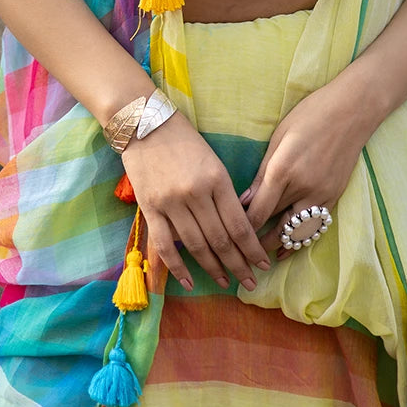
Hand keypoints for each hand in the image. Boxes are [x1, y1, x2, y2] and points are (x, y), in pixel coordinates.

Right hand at [120, 112, 270, 292]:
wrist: (143, 123)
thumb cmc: (183, 139)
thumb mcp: (212, 161)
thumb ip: (223, 193)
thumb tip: (238, 227)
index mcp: (217, 178)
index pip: (239, 224)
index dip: (252, 249)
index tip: (262, 264)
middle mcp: (196, 193)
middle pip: (221, 240)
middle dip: (238, 265)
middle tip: (251, 283)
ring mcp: (171, 202)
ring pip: (196, 246)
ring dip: (213, 269)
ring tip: (226, 283)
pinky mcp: (149, 208)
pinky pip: (165, 246)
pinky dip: (177, 268)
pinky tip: (190, 283)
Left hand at [241, 82, 370, 256]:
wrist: (352, 111)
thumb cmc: (310, 115)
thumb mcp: (278, 138)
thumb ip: (262, 173)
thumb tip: (243, 200)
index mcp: (283, 170)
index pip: (258, 212)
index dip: (242, 229)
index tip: (229, 238)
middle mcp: (303, 188)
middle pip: (275, 226)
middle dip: (257, 243)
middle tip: (240, 253)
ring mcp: (322, 195)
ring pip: (296, 232)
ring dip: (279, 246)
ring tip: (261, 257)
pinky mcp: (335, 197)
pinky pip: (314, 226)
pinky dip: (299, 237)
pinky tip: (287, 246)